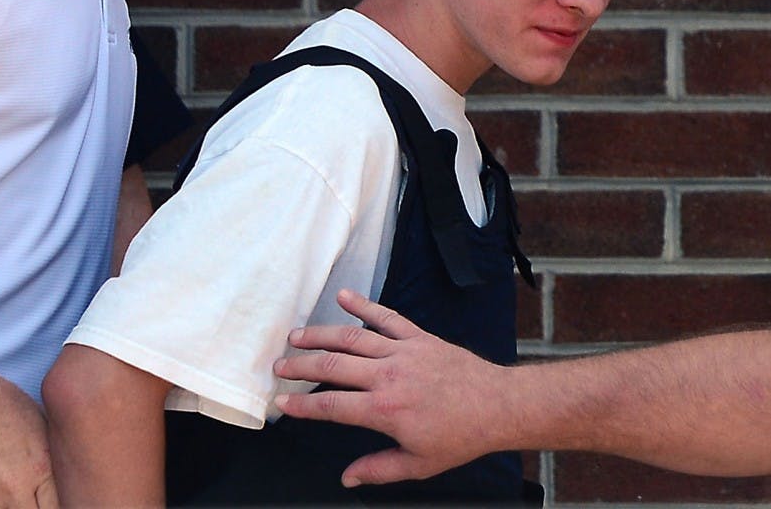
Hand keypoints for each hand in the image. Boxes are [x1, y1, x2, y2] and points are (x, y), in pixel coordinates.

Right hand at [274, 289, 506, 487]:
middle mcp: (388, 376)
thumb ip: (378, 469)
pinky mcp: (417, 336)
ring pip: (352, 338)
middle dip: (301, 366)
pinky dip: (362, 304)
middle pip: (333, 366)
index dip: (303, 406)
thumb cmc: (459, 437)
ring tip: (296, 335)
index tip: (282, 404)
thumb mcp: (418, 464)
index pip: (333, 406)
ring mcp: (402, 351)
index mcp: (386, 410)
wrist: (495, 405)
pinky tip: (343, 296)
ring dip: (321, 335)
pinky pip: (385, 316)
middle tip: (278, 366)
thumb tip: (346, 478)